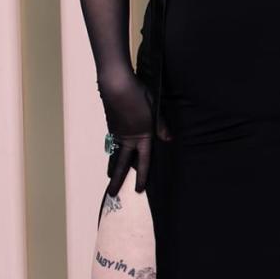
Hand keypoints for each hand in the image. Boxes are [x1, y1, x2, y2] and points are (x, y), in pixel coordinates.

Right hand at [99, 73, 171, 195]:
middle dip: (117, 180)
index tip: (139, 189)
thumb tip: (168, 139)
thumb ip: (161, 126)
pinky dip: (112, 150)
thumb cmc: (139, 94)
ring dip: (112, 166)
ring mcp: (116, 132)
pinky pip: (112, 142)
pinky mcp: (111, 124)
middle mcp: (127, 138)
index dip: (142, 176)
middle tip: (112, 194)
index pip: (143, 161)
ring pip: (114, 154)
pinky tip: (113, 151)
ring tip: (110, 176)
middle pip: (122, 164)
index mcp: (142, 135)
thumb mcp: (154, 108)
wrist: (116, 84)